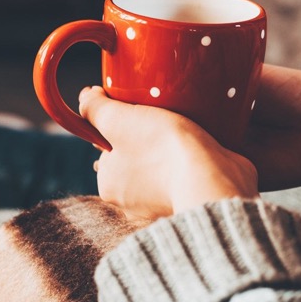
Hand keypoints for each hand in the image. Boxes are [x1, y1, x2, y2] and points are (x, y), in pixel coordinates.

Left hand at [79, 87, 257, 218]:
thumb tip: (84, 98)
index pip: (105, 149)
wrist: (216, 181)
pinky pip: (186, 174)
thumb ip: (95, 109)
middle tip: (160, 115)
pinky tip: (199, 145)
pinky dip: (190, 160)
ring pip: (161, 165)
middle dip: (144, 137)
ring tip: (183, 127)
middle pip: (133, 157)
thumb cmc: (162, 150)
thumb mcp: (118, 119)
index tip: (135, 109)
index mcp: (109, 184)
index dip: (118, 124)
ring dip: (169, 148)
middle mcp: (132, 201)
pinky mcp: (193, 198)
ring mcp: (164, 203)